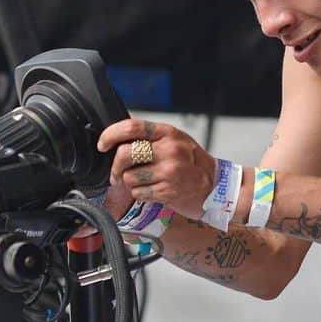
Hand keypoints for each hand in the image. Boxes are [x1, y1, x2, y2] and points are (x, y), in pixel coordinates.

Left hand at [96, 118, 215, 220]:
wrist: (217, 188)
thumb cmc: (194, 164)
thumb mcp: (178, 141)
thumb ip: (152, 138)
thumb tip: (120, 138)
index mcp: (169, 134)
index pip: (132, 128)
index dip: (110, 135)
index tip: (103, 144)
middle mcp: (169, 151)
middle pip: (125, 154)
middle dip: (115, 166)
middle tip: (116, 173)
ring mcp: (169, 172)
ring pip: (129, 177)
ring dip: (130, 182)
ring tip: (145, 182)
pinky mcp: (167, 191)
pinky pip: (138, 193)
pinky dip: (140, 194)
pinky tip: (154, 190)